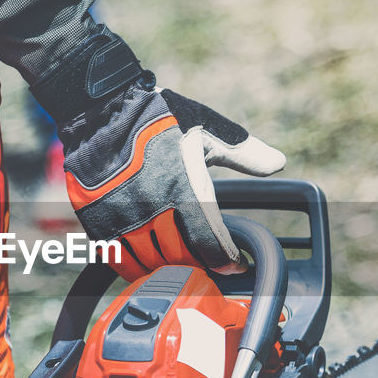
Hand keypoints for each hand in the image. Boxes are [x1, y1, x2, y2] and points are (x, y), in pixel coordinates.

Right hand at [58, 77, 285, 279]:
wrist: (101, 107)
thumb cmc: (159, 117)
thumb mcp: (207, 128)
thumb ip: (243, 151)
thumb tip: (279, 162)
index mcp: (184, 186)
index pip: (211, 242)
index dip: (227, 261)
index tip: (236, 266)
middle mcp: (153, 206)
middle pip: (183, 258)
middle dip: (201, 267)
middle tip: (211, 267)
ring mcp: (123, 215)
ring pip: (151, 263)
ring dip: (169, 270)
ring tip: (182, 268)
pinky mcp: (97, 220)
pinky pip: (119, 259)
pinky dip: (137, 268)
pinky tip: (149, 266)